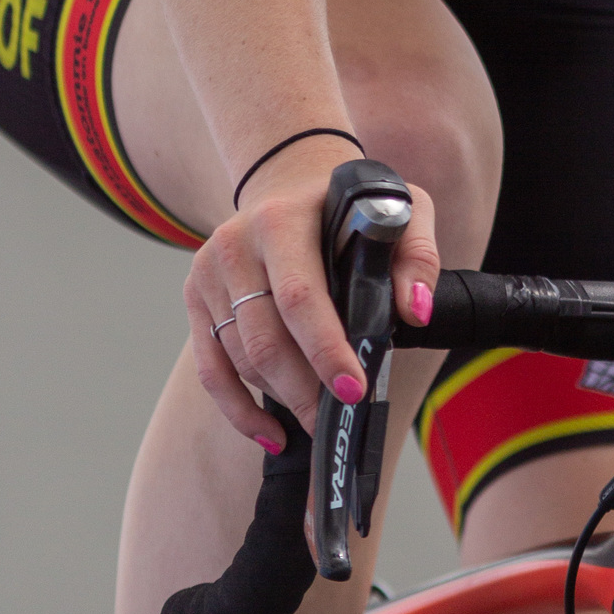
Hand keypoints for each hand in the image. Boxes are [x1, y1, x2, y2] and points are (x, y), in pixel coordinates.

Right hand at [183, 138, 440, 448]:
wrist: (290, 180)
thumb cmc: (349, 204)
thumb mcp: (399, 207)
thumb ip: (416, 254)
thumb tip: (416, 310)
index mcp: (280, 219)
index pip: (299, 296)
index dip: (325, 350)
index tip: (353, 391)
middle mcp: (235, 244)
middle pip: (263, 339)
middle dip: (304, 390)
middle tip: (337, 419)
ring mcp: (210, 273)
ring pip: (240, 358)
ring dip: (282, 396)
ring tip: (318, 415)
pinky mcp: (197, 297)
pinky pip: (211, 369)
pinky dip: (239, 409)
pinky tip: (273, 433)